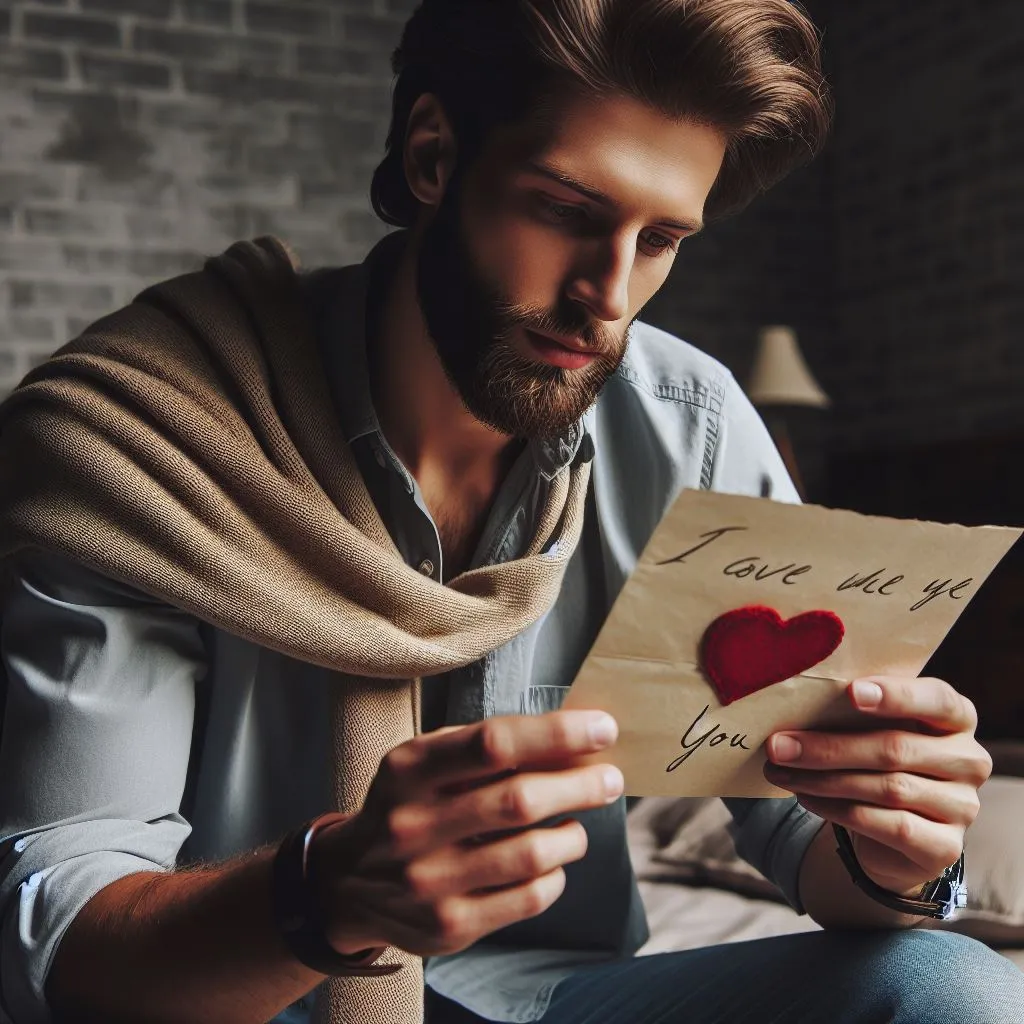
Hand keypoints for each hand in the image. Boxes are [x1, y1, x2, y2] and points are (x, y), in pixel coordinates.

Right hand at [311, 710, 622, 956]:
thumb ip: (488, 747)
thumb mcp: (428, 760)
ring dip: (572, 835)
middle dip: (580, 784)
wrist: (348, 881)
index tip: (603, 729)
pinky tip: (551, 863)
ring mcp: (430, 881)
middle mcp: (413, 824)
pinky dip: (554, 876)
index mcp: (409, 768)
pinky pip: (528, 897)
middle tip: (609, 779)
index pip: (494, 744)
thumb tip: (573, 740)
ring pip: (532, 854)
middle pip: (520, 800)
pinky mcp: (448, 926)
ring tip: (576, 825)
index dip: (557, 734)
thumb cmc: (408, 802)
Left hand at [763, 676, 990, 895]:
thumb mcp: (874, 728)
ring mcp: (963, 806)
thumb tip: (794, 705)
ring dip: (823, 780)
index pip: (937, 699)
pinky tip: (806, 798)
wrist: (898, 829)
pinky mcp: (945, 846)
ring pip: (887, 788)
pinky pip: (888, 825)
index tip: (850, 692)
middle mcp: (969, 760)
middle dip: (828, 747)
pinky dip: (839, 810)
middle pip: (896, 748)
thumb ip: (855, 713)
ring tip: (781, 773)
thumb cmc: (880, 759)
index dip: (896, 695)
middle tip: (778, 746)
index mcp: (958, 717)